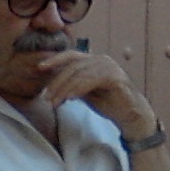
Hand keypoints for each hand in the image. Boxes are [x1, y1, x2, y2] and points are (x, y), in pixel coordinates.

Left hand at [37, 51, 155, 137]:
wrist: (129, 115)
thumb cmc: (108, 103)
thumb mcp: (85, 91)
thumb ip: (72, 84)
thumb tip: (51, 84)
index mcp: (94, 60)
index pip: (71, 55)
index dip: (55, 60)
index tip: (40, 67)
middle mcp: (102, 60)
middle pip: (73, 66)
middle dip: (57, 82)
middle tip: (47, 97)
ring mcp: (110, 67)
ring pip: (80, 74)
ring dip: (65, 89)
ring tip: (56, 102)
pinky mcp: (115, 77)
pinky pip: (92, 80)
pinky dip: (79, 88)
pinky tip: (70, 98)